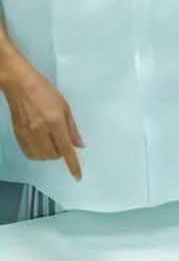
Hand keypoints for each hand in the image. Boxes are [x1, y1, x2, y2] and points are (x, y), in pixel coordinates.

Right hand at [1, 57, 82, 177]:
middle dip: (61, 153)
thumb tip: (79, 145)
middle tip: (62, 141)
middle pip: (53, 155)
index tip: (77, 176)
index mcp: (54, 123)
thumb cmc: (45, 91)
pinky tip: (40, 144)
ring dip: (49, 154)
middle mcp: (40, 131)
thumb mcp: (65, 107)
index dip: (73, 165)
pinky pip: (29, 153)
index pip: (66, 149)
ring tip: (51, 142)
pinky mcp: (18, 134)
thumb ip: (72, 128)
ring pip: (41, 156)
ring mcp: (27, 134)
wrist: (20, 84)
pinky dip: (37, 153)